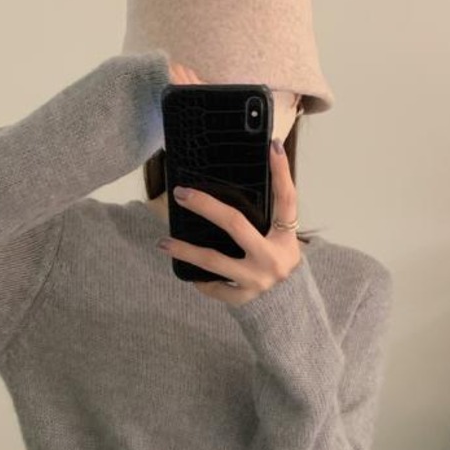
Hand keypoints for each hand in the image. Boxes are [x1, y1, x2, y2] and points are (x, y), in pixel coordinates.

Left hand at [160, 66, 303, 292]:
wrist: (286, 304)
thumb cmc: (279, 258)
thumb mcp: (282, 236)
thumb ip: (270, 213)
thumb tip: (255, 170)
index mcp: (285, 236)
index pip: (286, 199)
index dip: (281, 172)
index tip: (272, 145)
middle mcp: (270, 258)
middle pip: (235, 225)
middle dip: (206, 207)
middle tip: (181, 193)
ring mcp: (255, 280)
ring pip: (213, 261)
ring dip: (186, 251)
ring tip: (163, 242)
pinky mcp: (242, 298)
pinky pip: (214, 287)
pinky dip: (200, 279)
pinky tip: (186, 271)